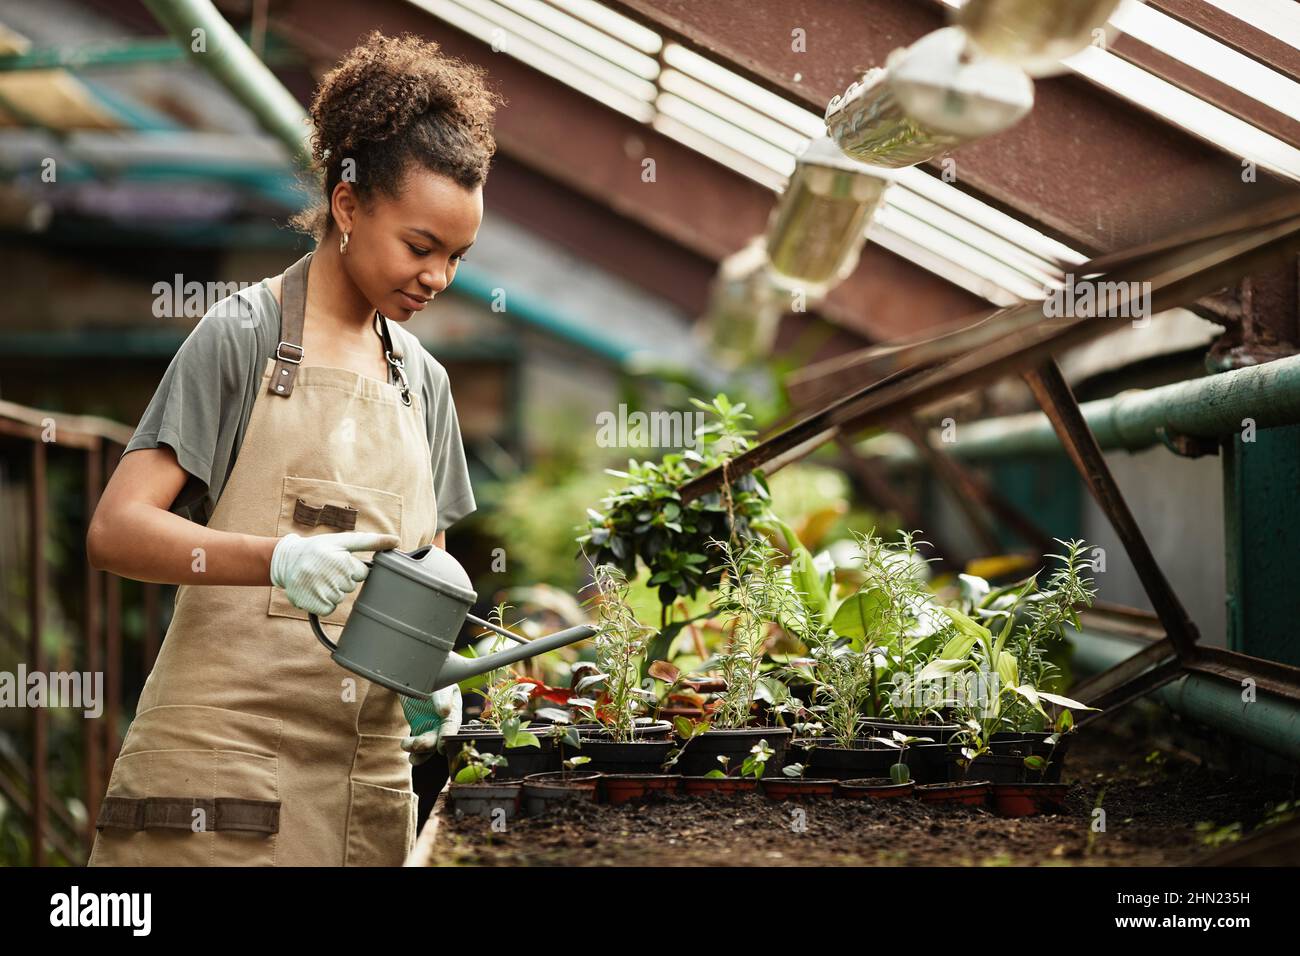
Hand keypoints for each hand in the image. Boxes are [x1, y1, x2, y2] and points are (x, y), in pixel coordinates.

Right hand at [269, 531, 399, 615]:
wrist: (286, 561)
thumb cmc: (318, 549)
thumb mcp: (342, 541)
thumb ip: (370, 541)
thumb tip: (397, 541)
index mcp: (342, 561)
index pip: (361, 573)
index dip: (350, 567)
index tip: (337, 561)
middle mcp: (332, 577)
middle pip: (351, 586)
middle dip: (341, 579)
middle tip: (325, 569)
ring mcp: (322, 592)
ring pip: (340, 598)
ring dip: (331, 591)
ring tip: (318, 578)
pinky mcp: (314, 604)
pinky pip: (329, 608)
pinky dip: (323, 602)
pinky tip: (314, 589)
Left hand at [400, 685, 461, 764]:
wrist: (414, 676)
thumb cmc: (432, 678)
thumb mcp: (438, 684)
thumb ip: (442, 697)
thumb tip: (445, 711)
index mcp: (453, 709)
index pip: (453, 724)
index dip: (448, 734)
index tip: (442, 743)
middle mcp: (445, 722)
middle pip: (440, 737)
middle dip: (430, 744)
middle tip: (418, 744)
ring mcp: (433, 727)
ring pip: (430, 745)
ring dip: (420, 750)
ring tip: (406, 745)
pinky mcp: (421, 730)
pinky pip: (419, 744)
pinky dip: (414, 751)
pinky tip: (409, 753)